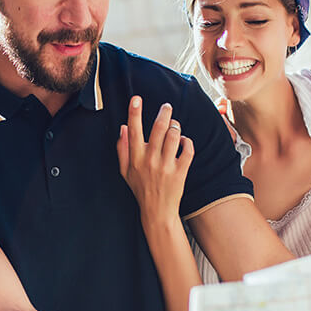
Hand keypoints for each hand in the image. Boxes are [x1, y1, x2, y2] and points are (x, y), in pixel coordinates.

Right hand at [117, 96, 193, 224]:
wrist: (157, 211)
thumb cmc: (141, 189)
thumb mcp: (125, 171)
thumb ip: (122, 149)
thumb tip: (123, 128)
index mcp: (135, 159)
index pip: (134, 131)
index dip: (134, 113)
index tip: (136, 99)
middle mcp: (150, 161)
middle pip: (158, 129)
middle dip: (164, 113)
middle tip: (167, 107)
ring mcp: (166, 166)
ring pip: (174, 135)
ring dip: (176, 127)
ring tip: (175, 126)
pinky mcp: (180, 172)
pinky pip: (188, 149)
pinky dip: (187, 141)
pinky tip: (183, 142)